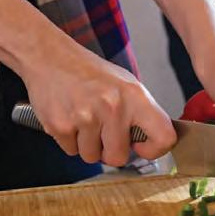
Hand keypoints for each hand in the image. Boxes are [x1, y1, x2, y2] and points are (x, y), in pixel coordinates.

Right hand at [21, 47, 175, 166]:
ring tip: (86, 121)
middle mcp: (113, 107)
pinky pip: (71, 151)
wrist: (51, 58)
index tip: (142, 147)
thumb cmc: (91, 74)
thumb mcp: (127, 85)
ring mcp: (85, 117)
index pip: (163, 137)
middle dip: (110, 151)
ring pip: (92, 157)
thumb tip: (153, 142)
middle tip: (104, 132)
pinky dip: (71, 140)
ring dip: (88, 146)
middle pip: (118, 158)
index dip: (154, 150)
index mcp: (135, 97)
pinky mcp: (60, 125)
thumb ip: (142, 114)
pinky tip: (71, 119)